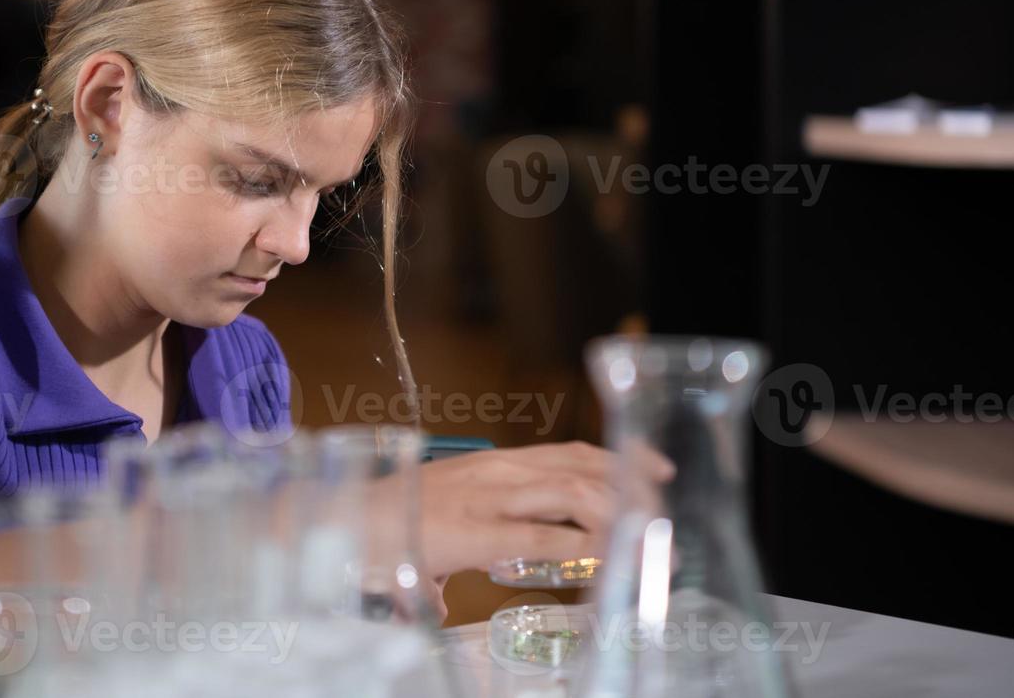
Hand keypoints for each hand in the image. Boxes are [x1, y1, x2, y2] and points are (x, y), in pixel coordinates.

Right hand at [414, 440, 674, 579]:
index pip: (571, 452)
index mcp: (497, 464)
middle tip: (663, 501)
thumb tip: (500, 561)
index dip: (618, 458)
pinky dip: (581, 546)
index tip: (654, 468)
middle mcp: (501, 471)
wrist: (350, 519)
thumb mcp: (452, 508)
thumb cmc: (394, 518)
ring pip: (573, 493)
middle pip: (583, 466)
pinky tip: (605, 557)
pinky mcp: (479, 532)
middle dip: (632, 482)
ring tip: (646, 532)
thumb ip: (479, 529)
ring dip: (618, 513)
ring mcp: (491, 498)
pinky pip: (544, 537)